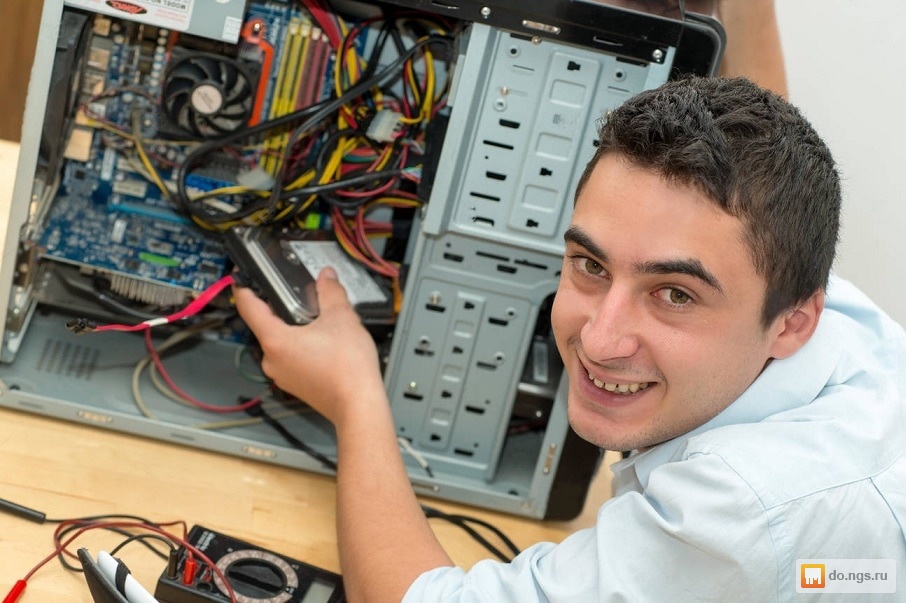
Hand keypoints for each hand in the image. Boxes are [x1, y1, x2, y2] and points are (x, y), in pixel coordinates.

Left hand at [233, 267, 384, 425]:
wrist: (359, 405)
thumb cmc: (347, 368)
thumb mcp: (342, 318)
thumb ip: (331, 292)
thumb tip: (326, 277)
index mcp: (274, 340)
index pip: (247, 307)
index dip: (243, 287)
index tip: (242, 277)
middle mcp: (272, 359)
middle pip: (266, 324)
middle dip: (280, 306)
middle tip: (298, 293)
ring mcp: (282, 375)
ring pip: (280, 342)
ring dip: (293, 327)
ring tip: (318, 318)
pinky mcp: (295, 384)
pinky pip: (291, 357)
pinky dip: (301, 345)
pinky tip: (324, 341)